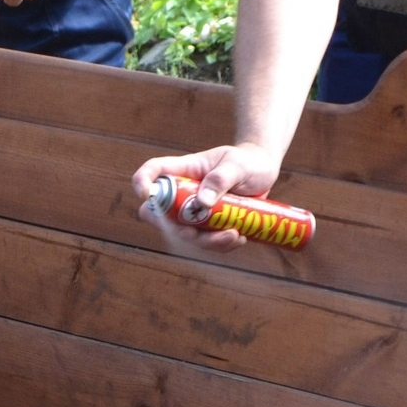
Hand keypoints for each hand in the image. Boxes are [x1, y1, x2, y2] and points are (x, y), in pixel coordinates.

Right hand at [131, 143, 283, 252]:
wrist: (263, 172)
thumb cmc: (247, 161)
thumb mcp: (236, 166)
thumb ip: (220, 180)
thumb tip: (202, 203)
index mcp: (184, 170)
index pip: (153, 172)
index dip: (142, 182)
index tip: (145, 195)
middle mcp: (184, 192)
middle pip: (160, 214)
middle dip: (175, 229)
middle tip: (196, 232)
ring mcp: (195, 211)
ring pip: (185, 234)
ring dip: (205, 242)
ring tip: (234, 235)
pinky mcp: (209, 225)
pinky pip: (206, 242)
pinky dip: (220, 245)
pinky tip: (239, 237)